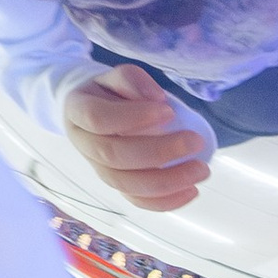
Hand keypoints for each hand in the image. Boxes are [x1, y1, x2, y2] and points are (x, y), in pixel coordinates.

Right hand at [65, 62, 213, 211]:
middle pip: (114, 156)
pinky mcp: (116, 186)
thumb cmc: (110, 93)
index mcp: (77, 111)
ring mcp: (97, 169)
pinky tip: (191, 191)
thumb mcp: (116, 76)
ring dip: (166, 182)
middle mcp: (83, 145)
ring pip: (125, 184)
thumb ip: (133, 80)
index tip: (169, 111)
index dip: (132, 117)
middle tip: (196, 142)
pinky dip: (164, 202)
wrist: (93, 113)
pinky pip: (136, 201)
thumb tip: (157, 99)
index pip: (98, 118)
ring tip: (200, 170)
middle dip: (158, 152)